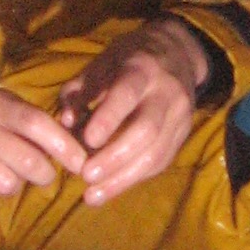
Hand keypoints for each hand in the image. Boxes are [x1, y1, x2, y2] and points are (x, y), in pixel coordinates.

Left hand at [56, 19, 207, 206]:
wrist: (176, 53)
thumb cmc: (126, 61)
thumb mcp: (99, 64)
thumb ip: (78, 92)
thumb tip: (66, 123)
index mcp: (141, 68)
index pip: (127, 94)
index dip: (109, 118)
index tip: (87, 141)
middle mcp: (166, 92)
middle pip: (147, 130)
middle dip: (115, 157)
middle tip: (86, 175)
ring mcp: (180, 116)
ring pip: (157, 153)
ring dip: (123, 178)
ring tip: (92, 195)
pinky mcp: (183, 135)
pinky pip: (161, 162)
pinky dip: (134, 178)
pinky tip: (110, 188)